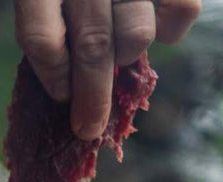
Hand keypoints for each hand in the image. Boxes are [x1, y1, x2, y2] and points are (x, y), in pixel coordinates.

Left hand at [14, 0, 200, 138]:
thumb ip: (51, 14)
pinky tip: (154, 25)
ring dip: (125, 56)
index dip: (49, 73)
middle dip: (90, 97)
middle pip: (90, 47)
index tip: (58, 94)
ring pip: (134, 36)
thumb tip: (64, 82)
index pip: (41, 38)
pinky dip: (169, 30)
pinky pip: (181, 13)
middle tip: (87, 127)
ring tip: (117, 51)